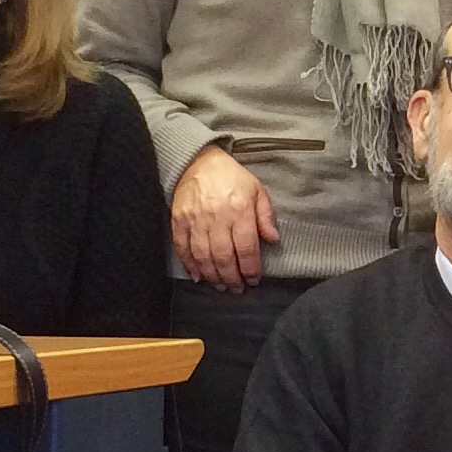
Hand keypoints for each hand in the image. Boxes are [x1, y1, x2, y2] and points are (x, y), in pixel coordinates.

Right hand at [171, 145, 279, 289]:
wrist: (198, 162)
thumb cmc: (232, 178)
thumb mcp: (257, 191)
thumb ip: (266, 216)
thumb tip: (272, 239)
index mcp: (239, 210)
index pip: (246, 247)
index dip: (250, 268)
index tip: (253, 280)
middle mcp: (217, 217)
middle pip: (224, 256)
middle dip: (231, 278)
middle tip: (236, 289)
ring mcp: (195, 220)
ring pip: (203, 256)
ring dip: (212, 276)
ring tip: (220, 286)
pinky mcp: (178, 220)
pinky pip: (182, 247)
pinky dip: (189, 265)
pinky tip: (198, 276)